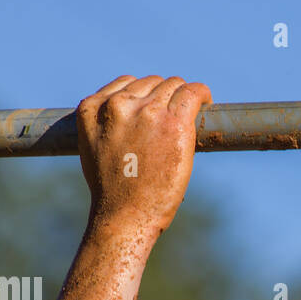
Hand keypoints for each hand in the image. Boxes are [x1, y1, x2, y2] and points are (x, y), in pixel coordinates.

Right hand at [74, 75, 212, 236]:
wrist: (123, 215)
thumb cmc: (112, 192)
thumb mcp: (94, 147)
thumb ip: (107, 124)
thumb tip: (131, 118)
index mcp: (93, 108)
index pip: (127, 83)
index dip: (145, 95)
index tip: (156, 108)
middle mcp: (117, 104)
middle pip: (152, 83)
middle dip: (164, 97)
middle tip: (174, 118)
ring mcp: (146, 111)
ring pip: (173, 85)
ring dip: (182, 97)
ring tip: (190, 114)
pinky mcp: (173, 123)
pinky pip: (193, 93)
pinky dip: (202, 94)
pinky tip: (207, 102)